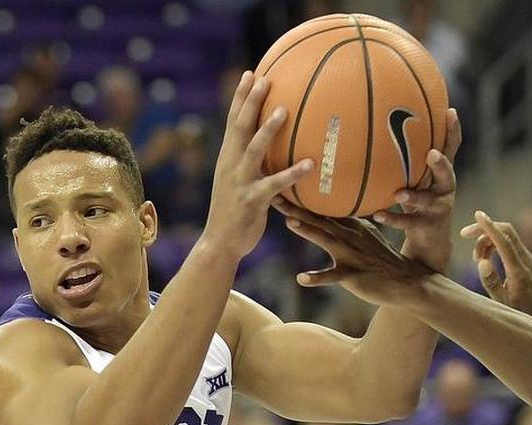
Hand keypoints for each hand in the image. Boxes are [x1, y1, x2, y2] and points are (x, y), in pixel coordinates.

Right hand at [203, 71, 314, 257]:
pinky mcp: (252, 201)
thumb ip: (255, 164)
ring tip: (283, 110)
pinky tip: (311, 164)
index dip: (241, 97)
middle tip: (264, 78)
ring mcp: (240, 182)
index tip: (251, 73)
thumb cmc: (236, 212)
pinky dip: (292, 173)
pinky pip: (274, 184)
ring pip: (253, 150)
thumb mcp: (241, 182)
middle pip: (239, 126)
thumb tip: (275, 149)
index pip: (233, 120)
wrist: (221, 243)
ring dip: (267, 129)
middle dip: (250, 101)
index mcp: (228, 158)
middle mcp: (230, 165)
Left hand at [273, 199, 433, 304]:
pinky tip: (301, 278)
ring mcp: (352, 254)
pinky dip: (317, 277)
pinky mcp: (353, 275)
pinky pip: (333, 276)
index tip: (285, 184)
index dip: (303, 197)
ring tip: (289, 222)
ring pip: (326, 240)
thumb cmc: (383, 260)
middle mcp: (350, 236)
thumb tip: (338, 209)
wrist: (406, 281)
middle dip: (296, 207)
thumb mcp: (369, 236)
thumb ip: (351, 223)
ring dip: (308, 231)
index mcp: (352, 226)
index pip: (324, 208)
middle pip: (319, 219)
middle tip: (274, 194)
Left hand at [373, 108, 461, 272]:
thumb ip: (410, 159)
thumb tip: (382, 128)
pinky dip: (392, 218)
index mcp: (443, 173)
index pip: (451, 149)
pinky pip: (407, 222)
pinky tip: (378, 214)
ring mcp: (437, 209)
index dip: (453, 131)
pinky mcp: (426, 226)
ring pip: (427, 201)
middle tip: (431, 154)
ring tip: (399, 195)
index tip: (450, 112)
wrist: (431, 240)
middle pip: (447, 174)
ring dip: (414, 197)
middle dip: (441, 164)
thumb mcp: (419, 178)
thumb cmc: (421, 200)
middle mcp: (444, 189)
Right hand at [460, 211, 531, 319]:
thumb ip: (492, 284)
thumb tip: (482, 262)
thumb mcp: (503, 304)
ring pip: (505, 235)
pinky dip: (493, 244)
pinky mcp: (525, 257)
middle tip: (464, 235)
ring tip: (476, 259)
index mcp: (518, 272)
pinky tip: (485, 258)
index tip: (478, 215)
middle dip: (484, 228)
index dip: (490, 227)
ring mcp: (527, 257)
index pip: (504, 242)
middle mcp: (525, 260)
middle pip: (506, 230)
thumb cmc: (522, 312)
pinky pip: (508, 242)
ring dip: (486, 239)